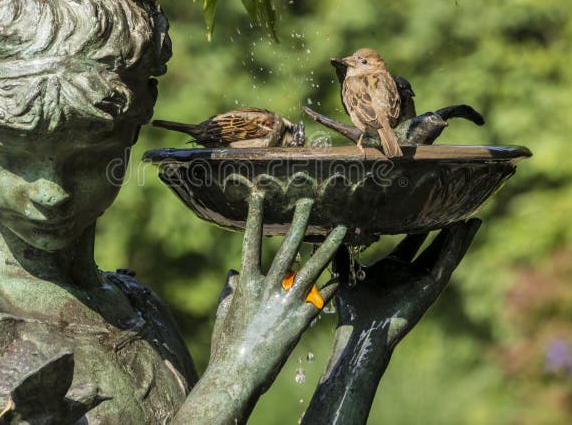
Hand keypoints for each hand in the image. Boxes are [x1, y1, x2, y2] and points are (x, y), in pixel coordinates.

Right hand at [173, 192, 345, 423]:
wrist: (237, 375)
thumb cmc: (225, 348)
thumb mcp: (224, 315)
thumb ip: (230, 291)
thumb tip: (232, 273)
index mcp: (246, 284)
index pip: (250, 242)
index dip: (254, 217)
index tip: (259, 195)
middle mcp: (269, 288)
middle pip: (288, 248)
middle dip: (299, 223)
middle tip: (309, 201)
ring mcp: (287, 303)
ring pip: (313, 267)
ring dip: (329, 246)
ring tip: (343, 228)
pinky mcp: (301, 321)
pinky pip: (323, 297)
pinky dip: (334, 285)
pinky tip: (347, 274)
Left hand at [302, 219, 481, 424]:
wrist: (360, 332)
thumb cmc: (351, 309)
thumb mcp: (344, 272)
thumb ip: (342, 251)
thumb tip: (334, 228)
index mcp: (393, 267)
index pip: (411, 240)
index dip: (420, 224)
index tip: (426, 205)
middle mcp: (410, 273)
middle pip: (434, 245)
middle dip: (445, 228)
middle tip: (456, 207)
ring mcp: (422, 280)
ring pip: (446, 253)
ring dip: (459, 236)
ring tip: (473, 218)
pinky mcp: (431, 288)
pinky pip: (446, 263)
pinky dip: (456, 247)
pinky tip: (464, 231)